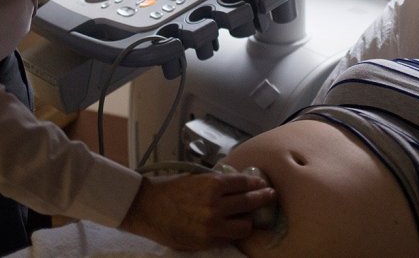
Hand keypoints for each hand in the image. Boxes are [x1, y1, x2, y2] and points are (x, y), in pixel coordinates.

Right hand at [119, 172, 276, 250]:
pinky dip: (233, 232)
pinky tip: (234, 228)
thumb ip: (217, 182)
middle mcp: (216, 204)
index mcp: (213, 184)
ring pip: (245, 225)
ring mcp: (212, 224)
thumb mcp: (196, 178)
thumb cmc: (170, 189)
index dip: (257, 182)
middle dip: (263, 198)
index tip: (262, 183)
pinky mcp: (207, 240)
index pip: (245, 182)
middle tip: (270, 196)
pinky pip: (230, 238)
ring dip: (249, 220)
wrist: (148, 208)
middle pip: (250, 202)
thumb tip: (238, 184)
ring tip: (249, 217)